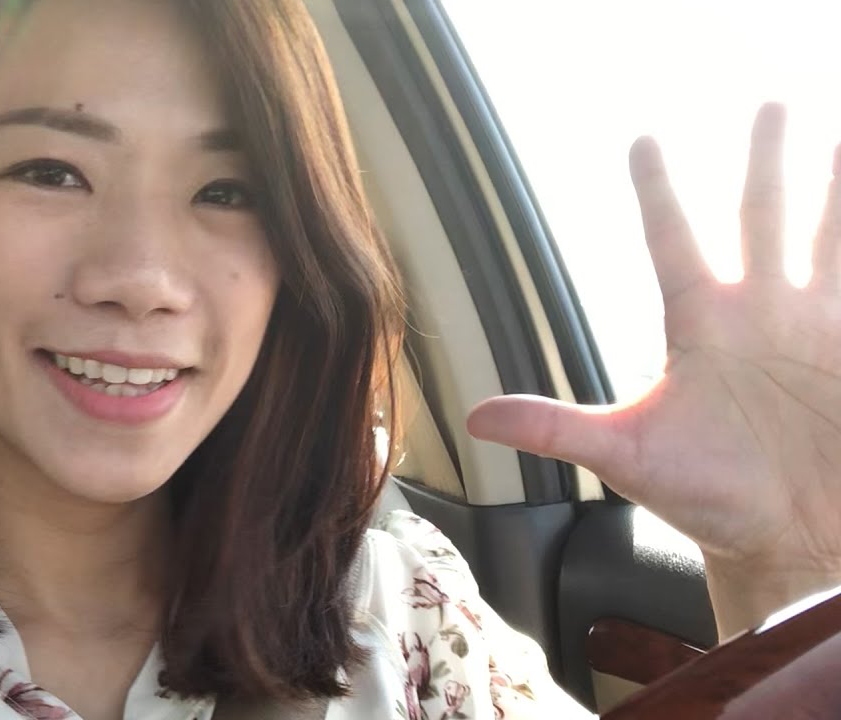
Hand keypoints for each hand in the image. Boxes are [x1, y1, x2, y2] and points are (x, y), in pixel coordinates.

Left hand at [466, 103, 840, 635]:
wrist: (781, 538)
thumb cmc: (703, 496)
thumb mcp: (625, 454)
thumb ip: (554, 428)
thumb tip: (474, 417)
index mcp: (699, 326)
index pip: (672, 241)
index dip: (658, 192)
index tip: (642, 141)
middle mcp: (756, 314)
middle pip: (759, 218)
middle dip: (765, 163)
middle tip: (770, 104)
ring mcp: (813, 328)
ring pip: (824, 237)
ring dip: (833, 190)